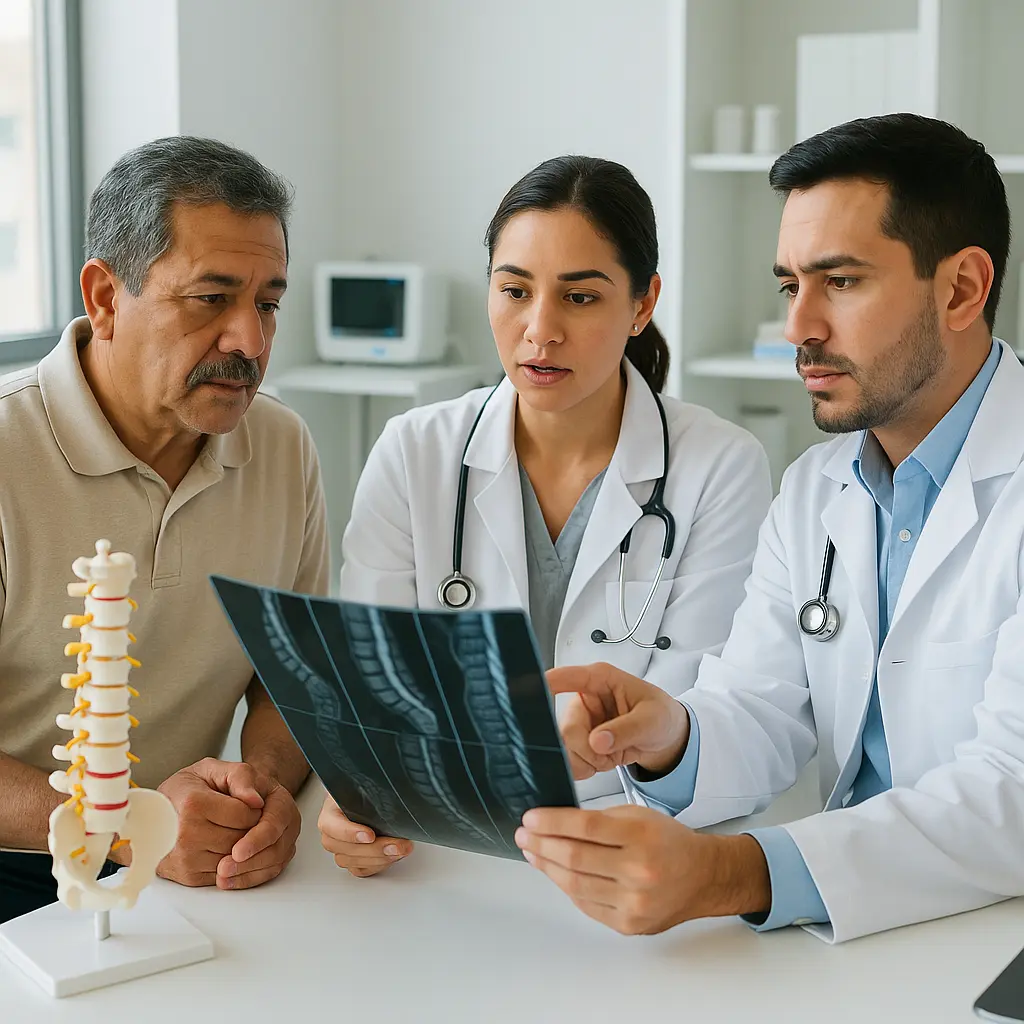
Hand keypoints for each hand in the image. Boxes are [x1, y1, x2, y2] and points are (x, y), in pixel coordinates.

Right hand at [156, 758, 268, 886]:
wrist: (153, 813)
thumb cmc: (186, 788)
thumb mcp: (212, 769)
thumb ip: (241, 776)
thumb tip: (257, 801)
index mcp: (193, 804)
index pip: (244, 814)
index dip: (252, 808)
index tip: (243, 803)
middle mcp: (186, 834)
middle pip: (241, 838)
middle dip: (247, 828)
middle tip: (235, 817)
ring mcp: (185, 858)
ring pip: (235, 859)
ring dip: (239, 846)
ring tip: (225, 828)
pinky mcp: (187, 876)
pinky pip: (225, 873)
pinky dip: (228, 861)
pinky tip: (217, 844)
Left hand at [216, 780, 300, 890]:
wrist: (233, 791)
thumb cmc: (228, 782)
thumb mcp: (229, 771)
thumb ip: (242, 778)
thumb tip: (253, 800)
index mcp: (280, 799)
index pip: (274, 824)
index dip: (256, 839)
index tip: (236, 850)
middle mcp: (287, 821)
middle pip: (276, 849)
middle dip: (250, 862)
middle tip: (224, 868)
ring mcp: (283, 840)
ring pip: (273, 864)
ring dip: (247, 874)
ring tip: (222, 876)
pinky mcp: (274, 856)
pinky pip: (267, 873)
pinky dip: (248, 880)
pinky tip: (228, 881)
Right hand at [318, 794, 412, 876]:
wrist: (369, 798)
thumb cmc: (365, 792)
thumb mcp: (364, 786)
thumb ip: (370, 791)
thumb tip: (389, 792)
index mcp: (331, 811)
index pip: (332, 826)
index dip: (350, 833)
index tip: (370, 835)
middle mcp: (332, 832)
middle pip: (344, 849)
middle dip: (374, 849)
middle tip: (396, 845)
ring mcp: (340, 848)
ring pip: (352, 862)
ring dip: (379, 859)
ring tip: (400, 849)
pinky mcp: (351, 859)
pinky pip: (360, 870)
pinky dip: (378, 865)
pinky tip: (392, 856)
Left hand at [515, 805, 770, 933]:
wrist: (703, 878)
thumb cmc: (668, 841)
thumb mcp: (638, 816)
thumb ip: (599, 820)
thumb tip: (554, 824)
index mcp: (641, 836)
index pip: (585, 827)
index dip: (552, 822)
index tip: (530, 818)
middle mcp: (638, 871)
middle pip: (575, 858)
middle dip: (541, 845)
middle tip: (523, 835)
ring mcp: (633, 902)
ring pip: (575, 885)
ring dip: (547, 867)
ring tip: (532, 853)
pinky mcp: (628, 924)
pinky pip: (586, 904)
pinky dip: (566, 887)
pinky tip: (554, 873)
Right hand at [546, 663, 690, 776]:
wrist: (665, 738)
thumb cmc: (660, 716)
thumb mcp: (652, 720)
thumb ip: (627, 729)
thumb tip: (598, 741)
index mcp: (599, 679)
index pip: (564, 677)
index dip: (544, 687)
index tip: (529, 697)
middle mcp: (584, 699)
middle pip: (567, 729)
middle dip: (587, 749)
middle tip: (609, 753)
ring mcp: (580, 721)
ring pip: (565, 748)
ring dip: (588, 761)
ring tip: (612, 756)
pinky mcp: (579, 741)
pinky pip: (569, 760)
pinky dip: (586, 768)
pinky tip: (604, 762)